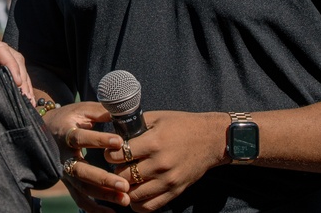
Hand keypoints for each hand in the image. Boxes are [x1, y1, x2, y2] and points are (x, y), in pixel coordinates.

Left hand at [0, 25, 32, 98]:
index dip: (10, 64)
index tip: (18, 82)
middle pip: (9, 52)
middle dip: (21, 73)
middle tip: (26, 97)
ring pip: (9, 57)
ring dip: (20, 75)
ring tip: (26, 98)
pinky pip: (2, 62)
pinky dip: (12, 75)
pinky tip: (17, 90)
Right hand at [46, 101, 130, 210]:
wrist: (43, 130)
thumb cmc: (68, 118)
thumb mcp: (81, 110)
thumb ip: (100, 112)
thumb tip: (122, 114)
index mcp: (65, 133)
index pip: (80, 138)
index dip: (98, 140)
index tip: (119, 142)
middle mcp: (62, 155)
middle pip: (80, 170)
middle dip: (102, 179)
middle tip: (124, 184)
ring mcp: (64, 172)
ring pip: (81, 188)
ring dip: (103, 195)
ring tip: (125, 199)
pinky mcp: (68, 182)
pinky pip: (79, 199)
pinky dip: (94, 209)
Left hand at [103, 110, 228, 211]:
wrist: (211, 139)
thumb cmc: (181, 125)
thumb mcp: (156, 118)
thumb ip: (134, 125)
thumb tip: (112, 132)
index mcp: (153, 143)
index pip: (119, 155)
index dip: (110, 153)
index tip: (112, 151)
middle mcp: (160, 164)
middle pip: (124, 177)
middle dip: (115, 171)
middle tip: (117, 166)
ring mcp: (168, 181)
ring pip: (134, 195)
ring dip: (125, 188)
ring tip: (125, 180)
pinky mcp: (175, 191)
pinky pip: (150, 206)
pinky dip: (137, 203)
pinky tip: (135, 193)